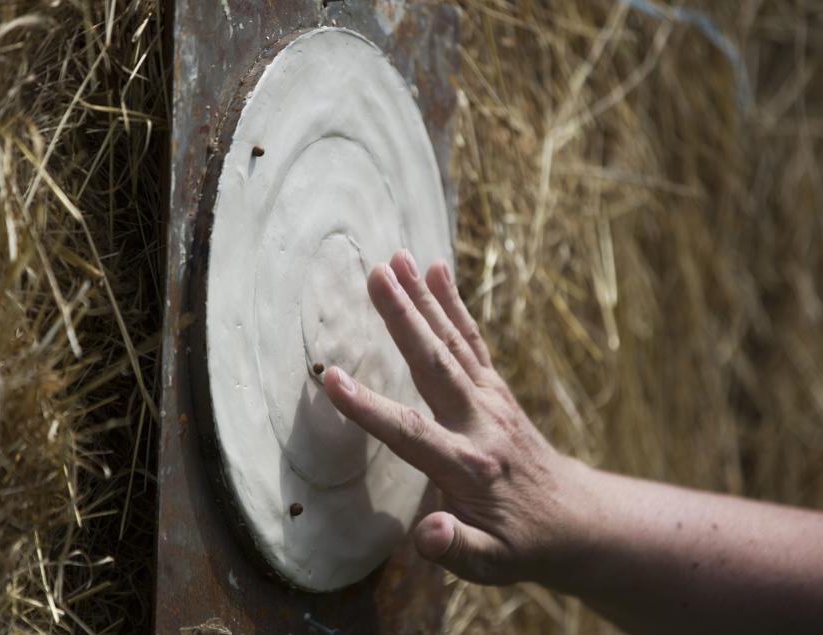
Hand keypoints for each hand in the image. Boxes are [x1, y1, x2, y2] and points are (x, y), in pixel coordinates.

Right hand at [325, 249, 584, 584]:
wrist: (573, 519)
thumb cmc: (520, 544)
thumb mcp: (491, 565)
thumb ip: (456, 550)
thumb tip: (426, 535)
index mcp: (469, 466)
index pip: (410, 433)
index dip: (369, 408)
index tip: (331, 379)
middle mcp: (481, 422)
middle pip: (435, 364)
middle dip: (404, 319)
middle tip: (376, 274)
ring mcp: (491, 399)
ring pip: (454, 341)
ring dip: (425, 299)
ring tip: (397, 258)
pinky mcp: (496, 388)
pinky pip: (473, 340)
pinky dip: (455, 304)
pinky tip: (437, 271)